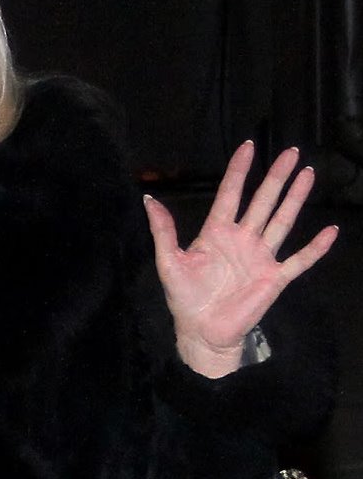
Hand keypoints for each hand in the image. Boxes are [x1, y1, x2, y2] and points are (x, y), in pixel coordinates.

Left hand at [143, 141, 337, 377]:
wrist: (201, 331)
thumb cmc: (184, 297)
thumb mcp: (168, 261)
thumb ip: (163, 230)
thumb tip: (149, 199)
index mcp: (216, 232)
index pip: (230, 194)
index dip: (239, 171)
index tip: (247, 147)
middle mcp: (242, 239)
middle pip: (262, 201)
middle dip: (276, 177)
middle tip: (291, 152)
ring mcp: (261, 257)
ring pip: (282, 221)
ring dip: (295, 199)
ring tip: (307, 174)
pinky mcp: (274, 278)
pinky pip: (299, 260)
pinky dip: (315, 247)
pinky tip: (329, 230)